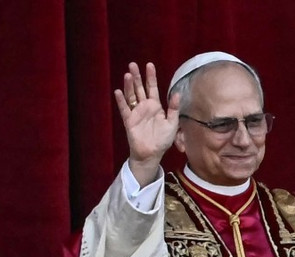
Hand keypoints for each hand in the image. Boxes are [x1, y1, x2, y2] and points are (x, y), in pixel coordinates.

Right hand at [114, 62, 180, 186]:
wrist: (152, 153)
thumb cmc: (163, 140)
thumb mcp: (172, 124)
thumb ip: (174, 109)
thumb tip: (177, 93)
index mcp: (156, 106)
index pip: (152, 88)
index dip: (151, 77)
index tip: (149, 65)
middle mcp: (145, 107)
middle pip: (139, 88)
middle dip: (137, 76)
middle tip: (133, 64)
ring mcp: (136, 112)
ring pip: (131, 96)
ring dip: (129, 85)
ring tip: (128, 74)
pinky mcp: (129, 120)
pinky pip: (124, 109)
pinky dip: (121, 101)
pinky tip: (118, 91)